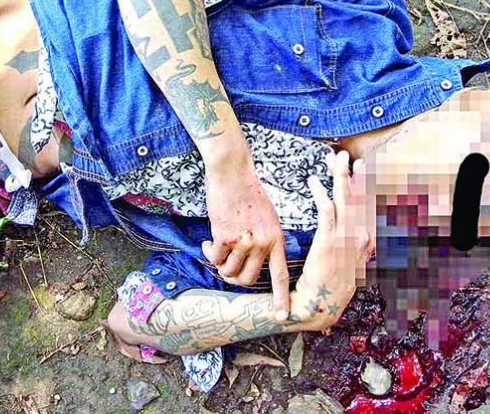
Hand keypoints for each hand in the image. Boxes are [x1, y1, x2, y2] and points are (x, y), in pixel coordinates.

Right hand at [202, 157, 289, 320]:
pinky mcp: (225, 237)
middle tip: (225, 266)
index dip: (281, 298)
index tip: (282, 318)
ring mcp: (244, 241)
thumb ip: (264, 239)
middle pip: (248, 279)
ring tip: (215, 247)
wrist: (232, 173)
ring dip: (218, 263)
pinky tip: (207, 240)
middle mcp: (262, 243)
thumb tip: (252, 259)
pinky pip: (214, 258)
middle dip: (233, 278)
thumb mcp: (267, 216)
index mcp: (276, 238)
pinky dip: (208, 251)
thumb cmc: (248, 192)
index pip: (280, 275)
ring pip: (227, 271)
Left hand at [293, 151, 373, 328]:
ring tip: (336, 159)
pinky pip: (327, 211)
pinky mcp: (329, 242)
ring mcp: (344, 240)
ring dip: (341, 177)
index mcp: (362, 243)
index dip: (364, 187)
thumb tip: (356, 241)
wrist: (319, 309)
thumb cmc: (327, 289)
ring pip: (346, 200)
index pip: (367, 208)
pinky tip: (314, 181)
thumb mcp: (347, 270)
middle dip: (355, 175)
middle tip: (348, 156)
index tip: (361, 170)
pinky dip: (322, 193)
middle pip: (360, 198)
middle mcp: (358, 238)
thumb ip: (353, 253)